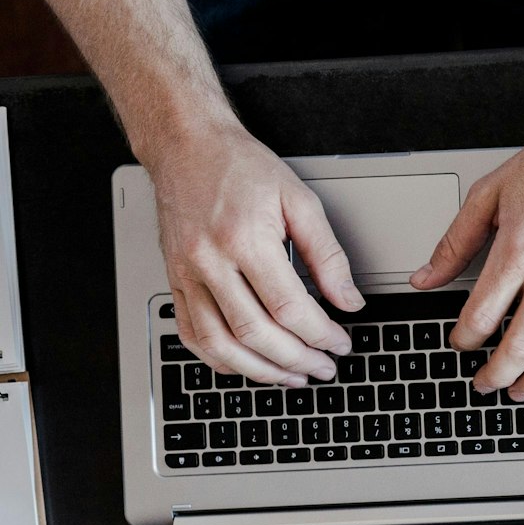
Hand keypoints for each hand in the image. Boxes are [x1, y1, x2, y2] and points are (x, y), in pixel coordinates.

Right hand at [152, 124, 362, 386]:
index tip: (341, 344)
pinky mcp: (174, 281)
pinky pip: (191, 334)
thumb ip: (328, 255)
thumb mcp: (299, 200)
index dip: (320, 334)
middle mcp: (209, 262)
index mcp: (244, 240)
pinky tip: (248, 364)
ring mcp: (186, 274)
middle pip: (255, 333)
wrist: (186, 147)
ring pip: (219, 344)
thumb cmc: (241, 168)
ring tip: (292, 377)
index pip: (288, 308)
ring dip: (260, 370)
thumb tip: (348, 299)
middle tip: (324, 368)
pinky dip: (220, 359)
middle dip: (296, 359)